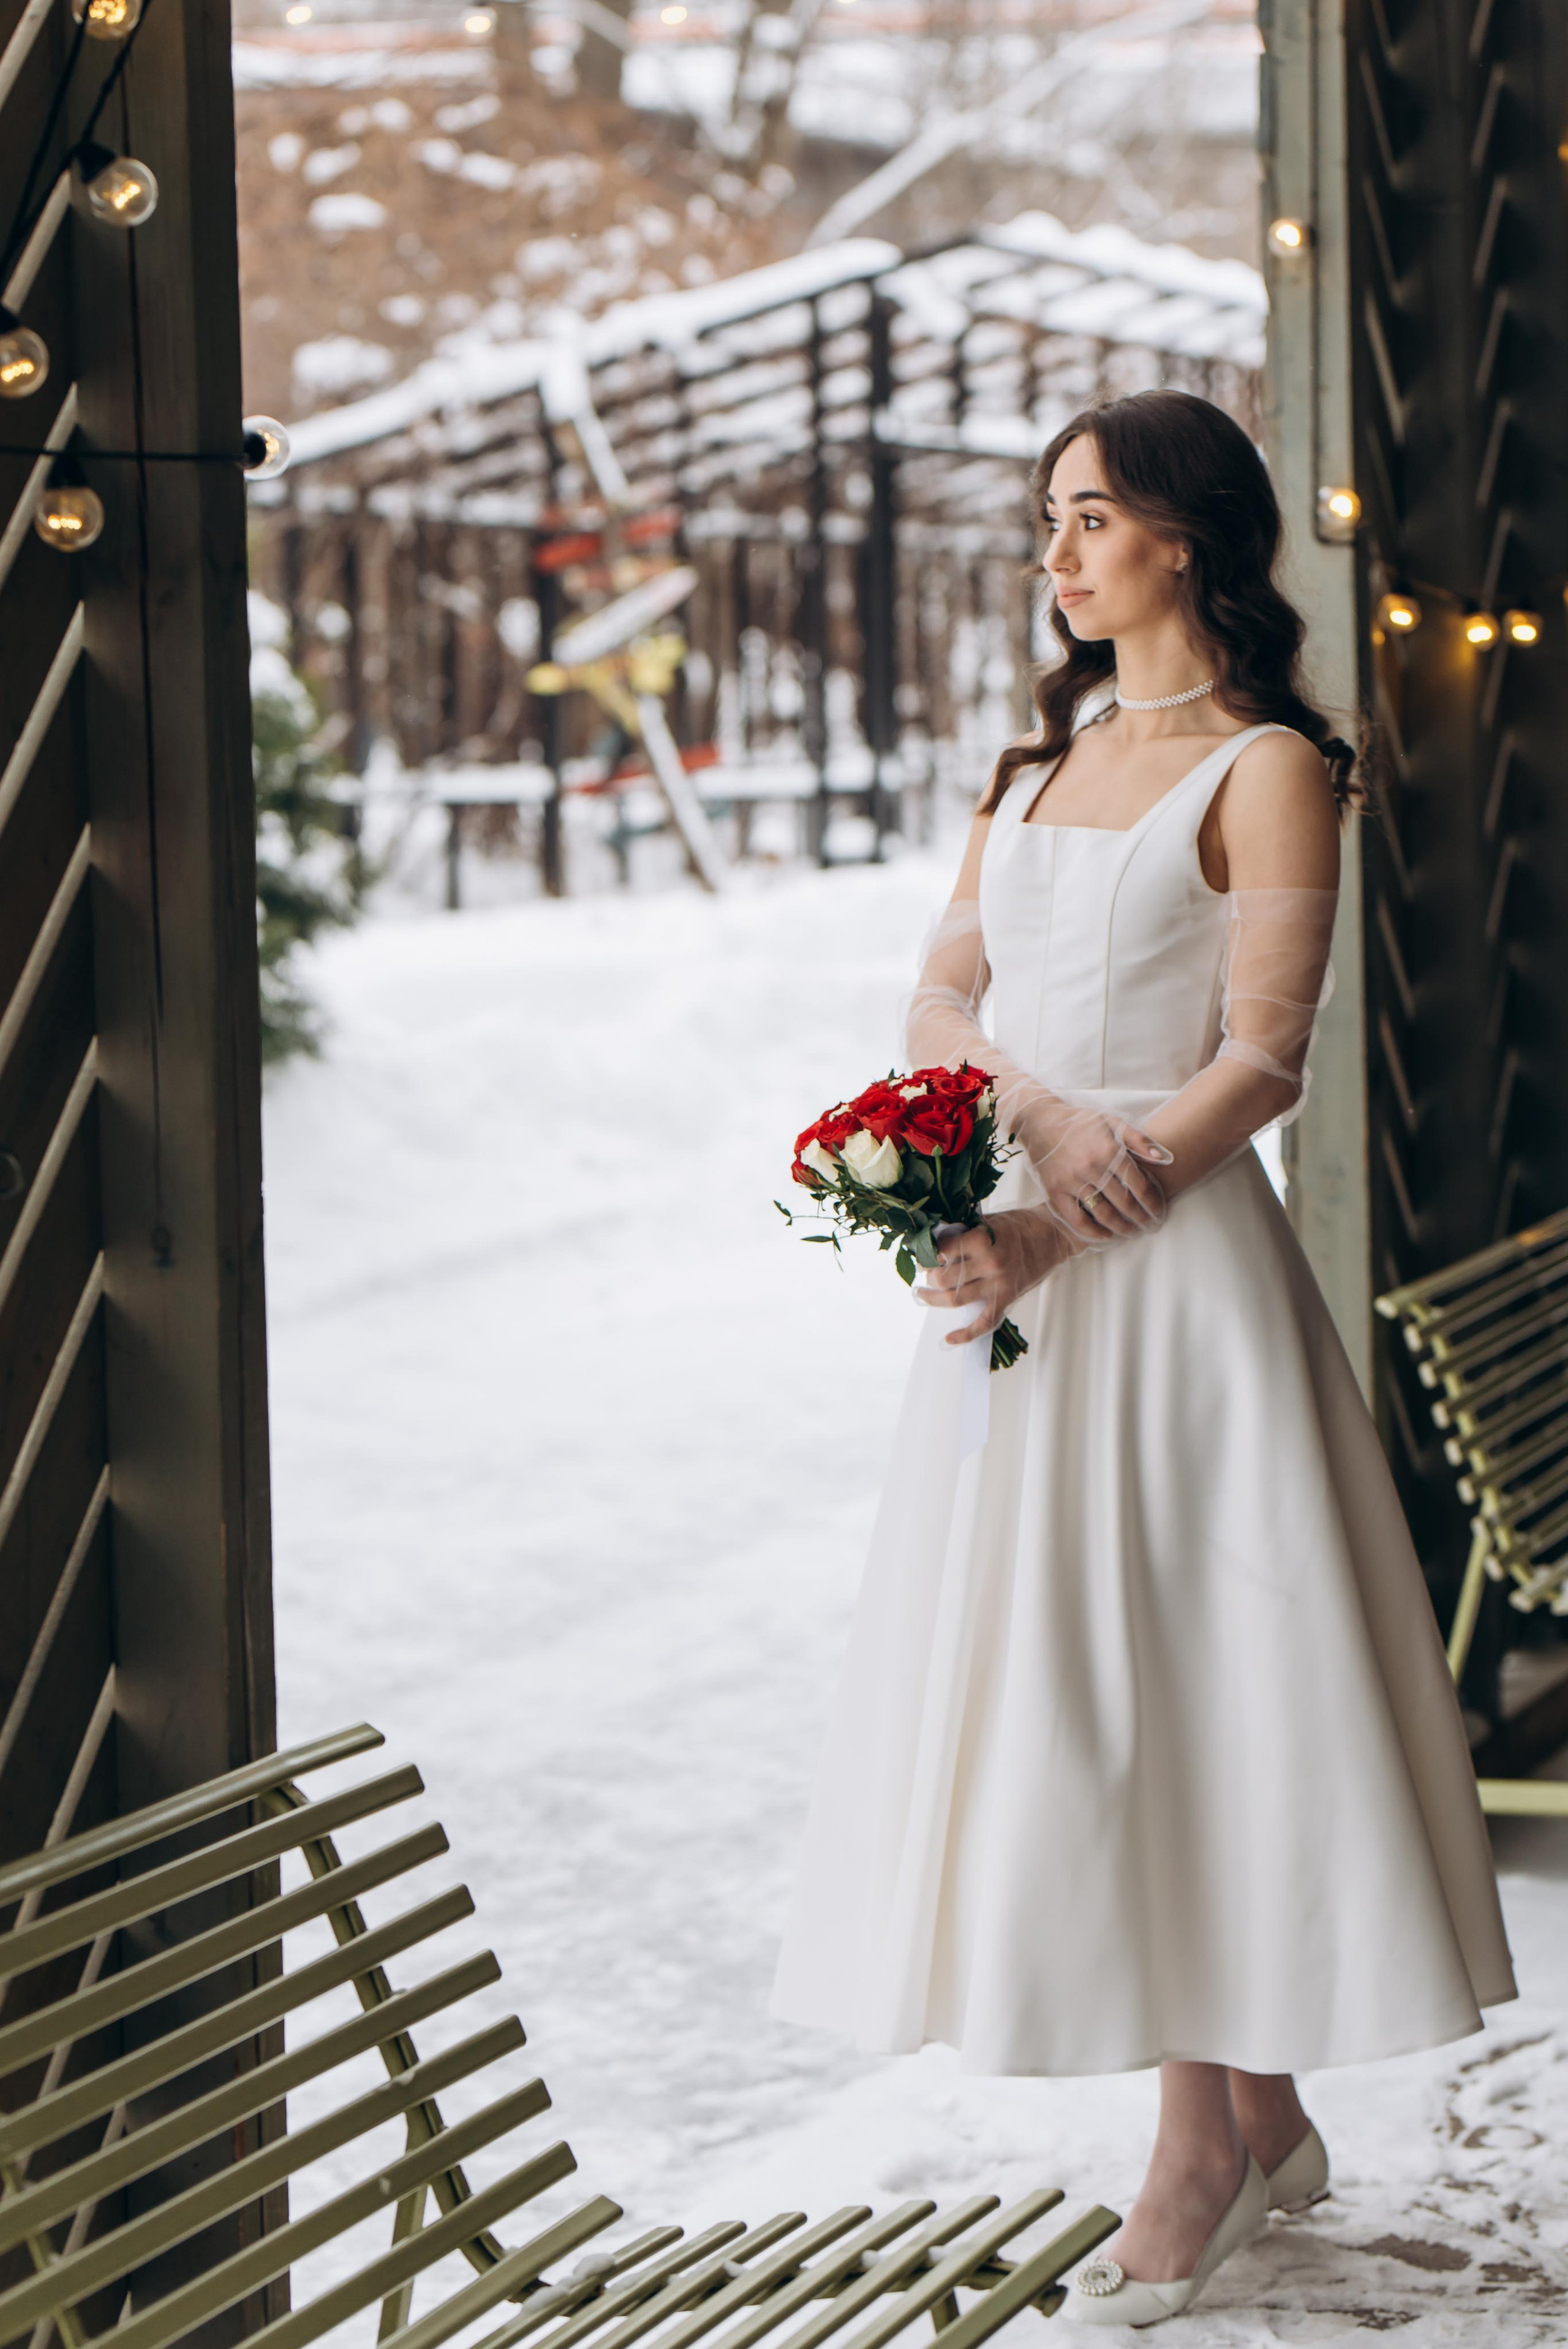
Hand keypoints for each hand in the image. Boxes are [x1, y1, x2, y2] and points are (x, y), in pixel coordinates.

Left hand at [916, 1212, 1079, 1343]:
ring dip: (934, 1299)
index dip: (927, 1254)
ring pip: (955, 1300)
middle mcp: (989, 1263)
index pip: (941, 1251)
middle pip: (944, 1279)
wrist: (1050, 1236)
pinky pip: (984, 1322)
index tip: (922, 1255)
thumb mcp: (986, 1220)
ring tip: (923, 1295)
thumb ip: (961, 1232)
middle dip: (929, 1277)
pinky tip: (949, 1338)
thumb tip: (933, 1242)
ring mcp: (998, 1284)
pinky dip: (966, 1334)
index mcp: (981, 1240)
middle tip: (926, 1273)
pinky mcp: (1007, 1298)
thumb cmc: (1017, 1225)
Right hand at [1017, 1105, 1170, 1242]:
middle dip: (1142, 1219)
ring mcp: (1072, 1181)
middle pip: (1125, 1204)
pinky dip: (1094, 1232)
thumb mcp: (1112, 1122)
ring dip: (1122, 1228)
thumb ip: (1139, 1139)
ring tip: (1132, 1232)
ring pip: (1104, 1214)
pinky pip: (1077, 1220)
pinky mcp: (1055, 1191)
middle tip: (1150, 1227)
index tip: (1159, 1213)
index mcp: (1109, 1150)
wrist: (1040, 1121)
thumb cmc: (1080, 1121)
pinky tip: (1106, 1236)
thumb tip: (1163, 1158)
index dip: (1153, 1203)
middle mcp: (1092, 1167)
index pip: (1140, 1186)